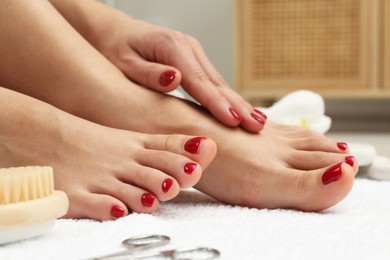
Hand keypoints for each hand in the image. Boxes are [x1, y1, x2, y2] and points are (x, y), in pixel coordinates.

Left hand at [99, 18, 266, 131]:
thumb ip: (148, 73)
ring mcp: (194, 52)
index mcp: (172, 47)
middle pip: (217, 82)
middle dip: (238, 105)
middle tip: (257, 126)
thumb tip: (176, 80)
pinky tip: (240, 109)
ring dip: (238, 103)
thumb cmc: (115, 50)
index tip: (234, 120)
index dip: (217, 103)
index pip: (199, 81)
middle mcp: (188, 48)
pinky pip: (213, 81)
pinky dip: (228, 97)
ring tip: (258, 122)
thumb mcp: (123, 63)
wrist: (115, 32)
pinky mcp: (194, 60)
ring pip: (219, 82)